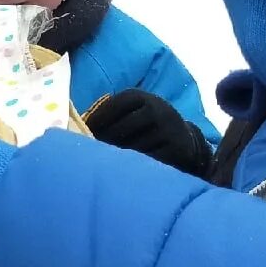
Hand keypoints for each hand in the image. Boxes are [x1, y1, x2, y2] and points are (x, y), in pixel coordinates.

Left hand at [85, 90, 212, 176]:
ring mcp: (168, 129)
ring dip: (118, 157)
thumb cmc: (147, 126)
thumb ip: (110, 114)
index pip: (112, 106)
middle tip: (89, 154)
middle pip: (120, 129)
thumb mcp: (132, 111)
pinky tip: (127, 170)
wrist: (186, 141)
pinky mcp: (176, 150)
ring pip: (133, 147)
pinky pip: (149, 161)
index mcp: (141, 96)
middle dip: (103, 142)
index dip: (95, 121)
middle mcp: (157, 109)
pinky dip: (136, 166)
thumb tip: (79, 125)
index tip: (83, 133)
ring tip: (105, 163)